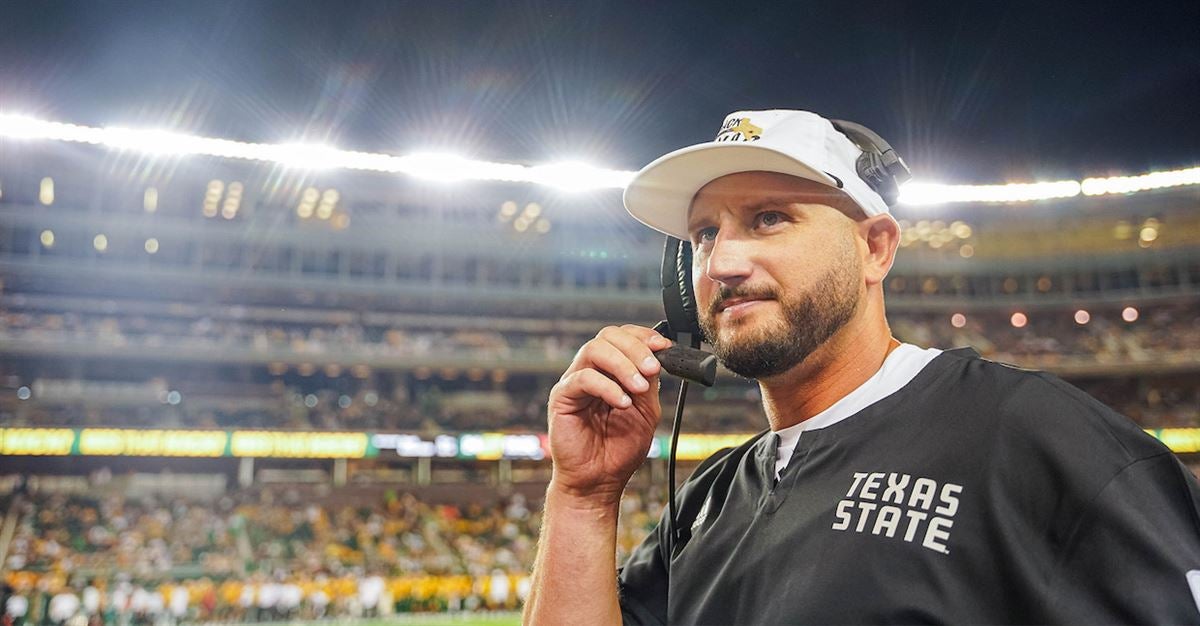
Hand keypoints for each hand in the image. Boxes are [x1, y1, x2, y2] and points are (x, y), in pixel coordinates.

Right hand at [547, 325, 670, 505]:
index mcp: (610, 371)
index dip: (643, 336)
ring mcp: (575, 382)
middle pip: (607, 336)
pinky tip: (622, 403)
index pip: (622, 337)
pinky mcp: (562, 397)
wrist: (599, 481)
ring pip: (594, 350)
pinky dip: (607, 387)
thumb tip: (656, 357)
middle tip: (651, 369)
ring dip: (623, 365)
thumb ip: (649, 383)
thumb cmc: (618, 450)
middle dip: (635, 348)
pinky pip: (583, 379)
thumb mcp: (646, 412)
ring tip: (639, 388)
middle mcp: (590, 371)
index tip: (664, 347)